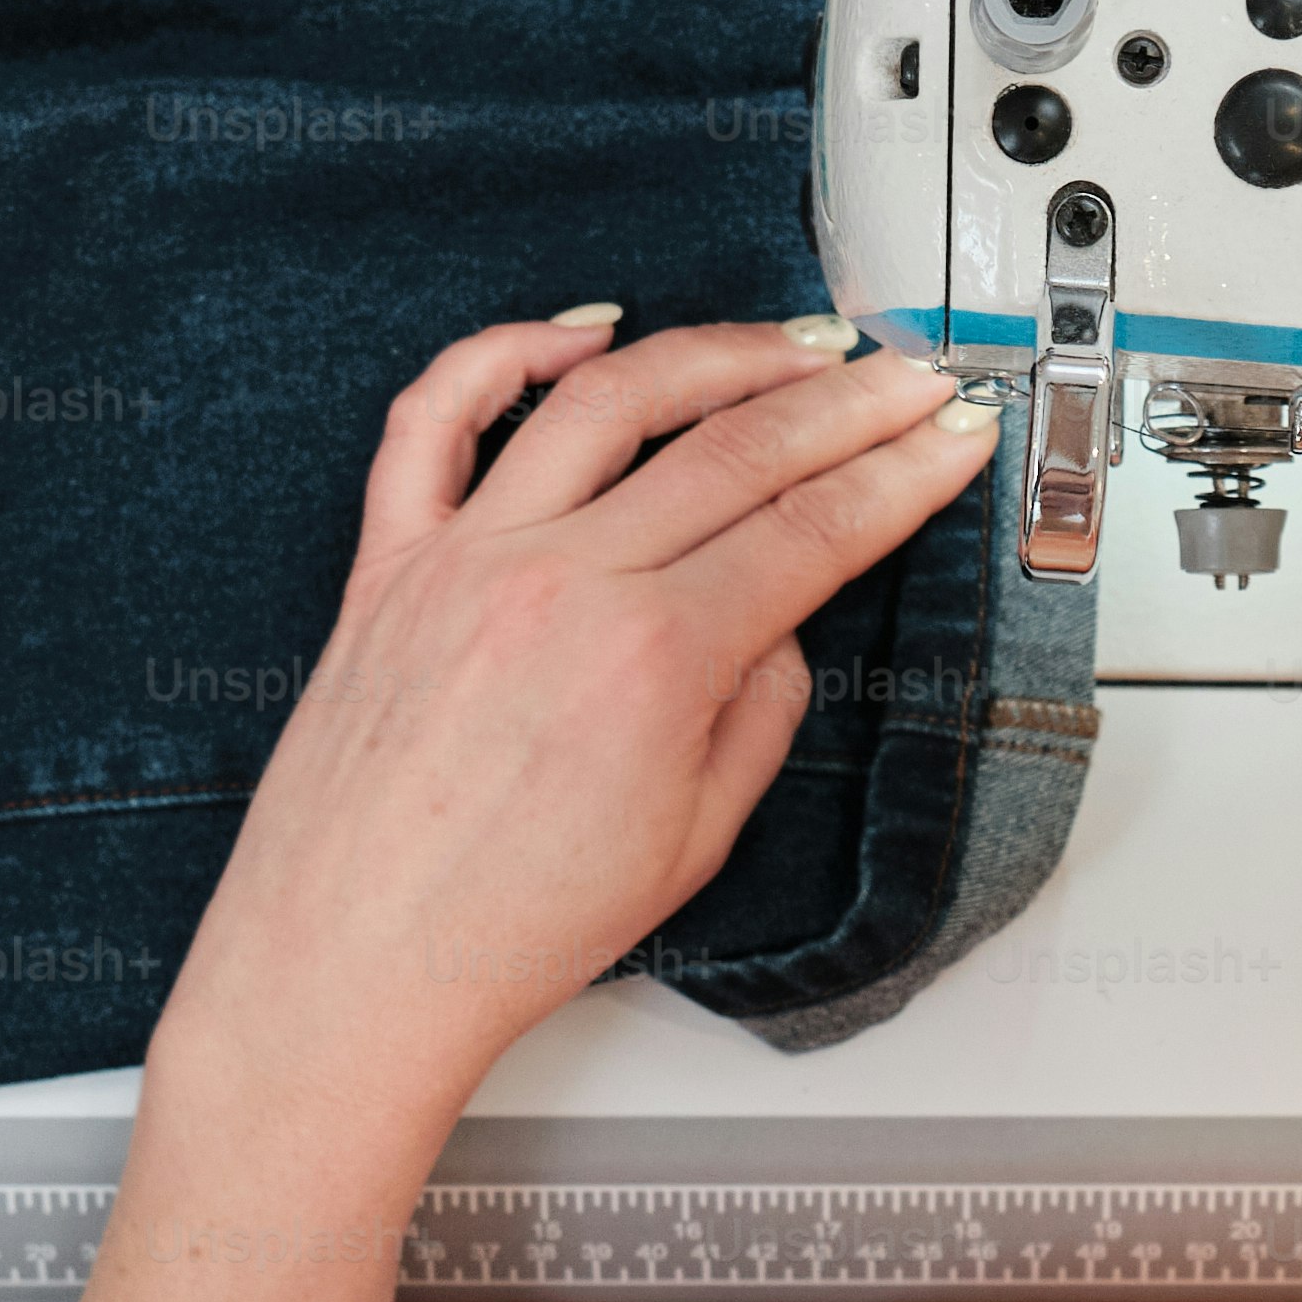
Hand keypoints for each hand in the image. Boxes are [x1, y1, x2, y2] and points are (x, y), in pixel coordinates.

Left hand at [167, 316, 997, 1111]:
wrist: (349, 972)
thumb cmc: (503, 930)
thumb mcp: (692, 842)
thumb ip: (759, 712)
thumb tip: (781, 619)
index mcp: (651, 662)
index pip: (816, 529)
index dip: (904, 472)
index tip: (952, 436)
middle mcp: (559, 586)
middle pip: (739, 447)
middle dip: (850, 400)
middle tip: (910, 377)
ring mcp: (467, 559)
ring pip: (610, 397)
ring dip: (717, 351)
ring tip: (788, 343)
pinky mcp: (388, 562)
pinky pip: (436, 418)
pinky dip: (508, 350)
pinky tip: (583, 329)